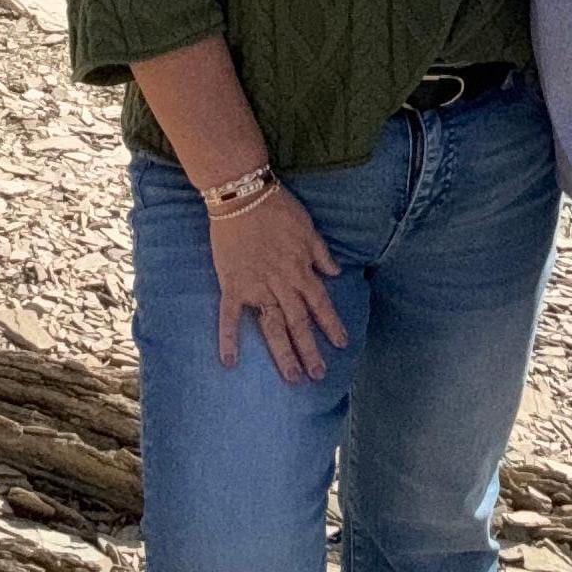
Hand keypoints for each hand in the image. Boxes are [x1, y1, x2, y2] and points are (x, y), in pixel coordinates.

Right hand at [209, 185, 348, 379]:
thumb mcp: (308, 228)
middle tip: (317, 375)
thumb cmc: (276, 208)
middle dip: (310, 349)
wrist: (242, 195)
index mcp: (300, 270)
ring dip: (283, 352)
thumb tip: (334, 274)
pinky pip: (229, 316)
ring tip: (292, 377)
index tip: (342, 344)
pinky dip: (229, 338)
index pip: (320, 303)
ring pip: (272, 325)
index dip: (331, 324)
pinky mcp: (232, 284)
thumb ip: (320, 254)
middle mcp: (281, 283)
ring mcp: (256, 286)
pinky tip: (230, 362)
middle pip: (299, 322)